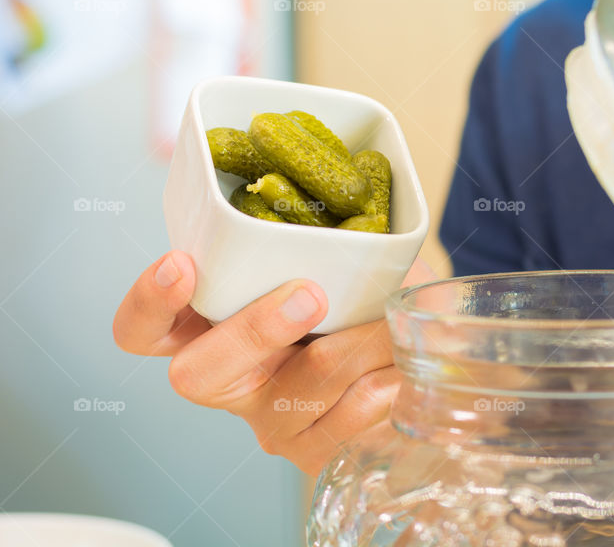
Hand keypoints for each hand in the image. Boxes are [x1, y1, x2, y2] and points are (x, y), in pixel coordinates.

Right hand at [114, 251, 433, 474]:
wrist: (410, 340)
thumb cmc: (355, 286)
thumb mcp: (327, 252)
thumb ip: (312, 238)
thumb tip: (335, 224)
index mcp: (208, 323)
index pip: (143, 328)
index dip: (150, 301)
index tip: (183, 264)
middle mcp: (227, 377)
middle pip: (198, 374)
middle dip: (256, 329)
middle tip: (310, 295)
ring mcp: (268, 419)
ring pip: (302, 386)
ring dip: (359, 343)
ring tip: (391, 320)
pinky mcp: (312, 451)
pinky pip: (346, 423)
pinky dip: (384, 382)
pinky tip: (398, 364)